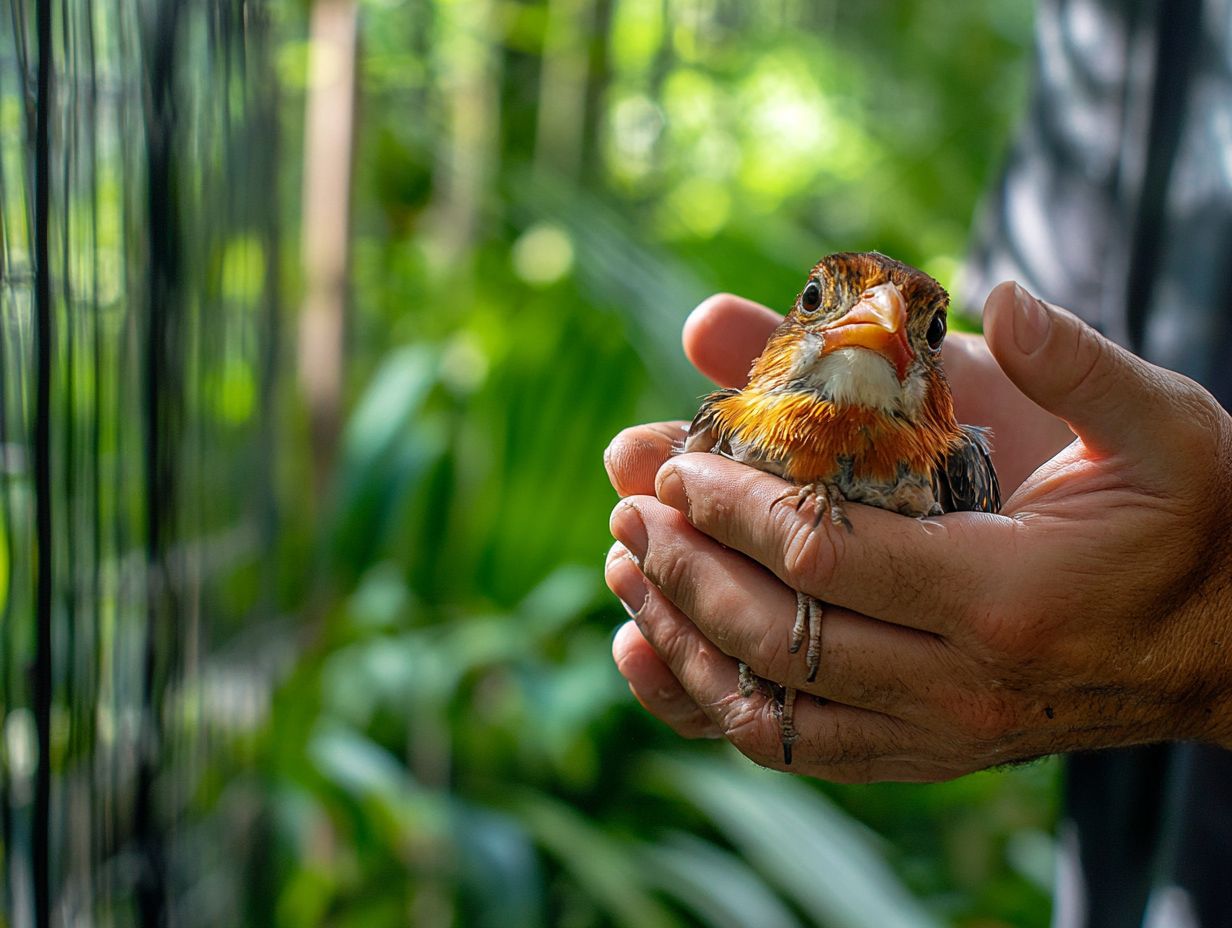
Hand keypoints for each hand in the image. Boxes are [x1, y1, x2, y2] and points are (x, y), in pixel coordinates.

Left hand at [604, 284, 1231, 780]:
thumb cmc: (1195, 522)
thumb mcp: (1168, 426)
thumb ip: (1080, 363)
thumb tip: (999, 295)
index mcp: (1006, 595)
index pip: (828, 556)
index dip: (734, 508)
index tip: (674, 462)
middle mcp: (961, 685)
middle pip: (778, 635)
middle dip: (686, 566)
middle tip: (627, 506)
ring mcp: (935, 736)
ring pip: (768, 707)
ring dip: (679, 636)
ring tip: (622, 570)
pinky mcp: (919, 755)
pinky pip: (792, 746)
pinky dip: (709, 704)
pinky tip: (653, 655)